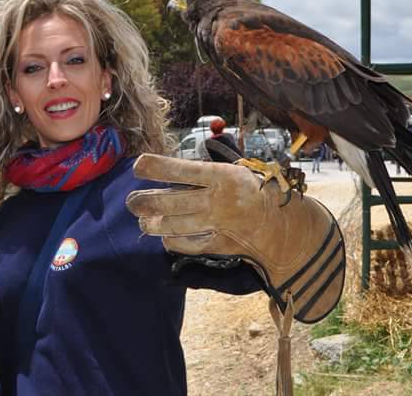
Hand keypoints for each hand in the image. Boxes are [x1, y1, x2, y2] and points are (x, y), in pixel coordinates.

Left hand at [126, 153, 344, 322]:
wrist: (279, 224)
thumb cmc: (254, 191)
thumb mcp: (236, 170)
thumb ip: (207, 169)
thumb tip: (174, 165)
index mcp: (222, 176)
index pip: (182, 169)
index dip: (157, 167)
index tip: (138, 165)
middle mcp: (218, 200)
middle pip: (172, 201)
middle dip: (146, 201)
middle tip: (132, 201)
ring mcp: (217, 225)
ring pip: (175, 226)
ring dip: (154, 224)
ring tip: (144, 221)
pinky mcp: (218, 244)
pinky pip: (188, 245)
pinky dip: (173, 242)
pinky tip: (165, 237)